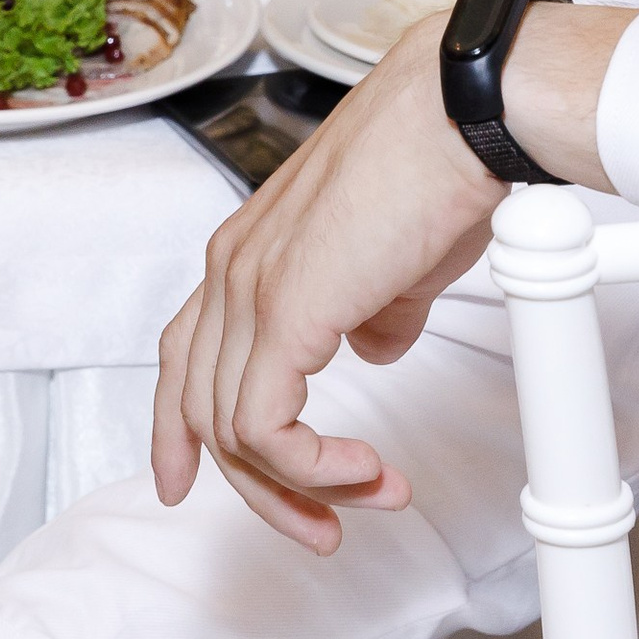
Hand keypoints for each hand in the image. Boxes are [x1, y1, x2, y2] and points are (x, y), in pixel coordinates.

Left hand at [152, 0, 634, 548]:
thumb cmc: (444, 160)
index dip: (178, 426)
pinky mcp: (283, 314)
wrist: (459, 115)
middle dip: (261, 483)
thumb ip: (377, 307)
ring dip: (302, 482)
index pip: (187, 352)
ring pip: (232, 429)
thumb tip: (374, 344)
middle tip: (319, 522)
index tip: (188, 480)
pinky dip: (309, 467)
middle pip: (202, 406)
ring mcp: (250, 289)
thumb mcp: (400, 253)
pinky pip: (265, 428)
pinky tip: (360, 468)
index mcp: (251, 245)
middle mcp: (234, 267)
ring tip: (368, 493)